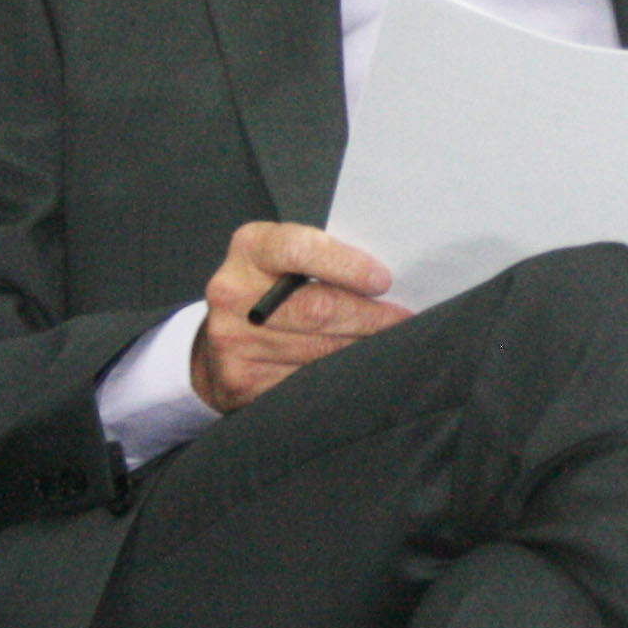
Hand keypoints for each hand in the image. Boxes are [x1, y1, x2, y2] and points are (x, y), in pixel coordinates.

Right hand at [190, 222, 403, 412]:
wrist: (222, 339)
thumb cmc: (275, 288)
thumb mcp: (290, 259)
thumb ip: (328, 260)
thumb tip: (388, 283)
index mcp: (251, 248)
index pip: (299, 250)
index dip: (346, 266)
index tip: (383, 281)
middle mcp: (233, 291)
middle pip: (318, 308)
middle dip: (370, 317)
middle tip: (404, 321)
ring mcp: (233, 338)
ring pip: (318, 350)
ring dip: (361, 348)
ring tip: (388, 343)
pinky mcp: (241, 378)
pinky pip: (306, 379)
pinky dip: (340, 374)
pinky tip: (356, 366)